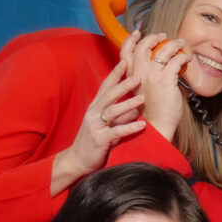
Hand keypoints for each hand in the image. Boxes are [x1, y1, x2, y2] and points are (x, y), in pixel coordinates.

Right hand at [50, 59, 144, 194]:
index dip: (115, 73)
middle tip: (139, 76)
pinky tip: (143, 125)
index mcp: (95, 107)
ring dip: (128, 104)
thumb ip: (120, 114)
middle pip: (109, 94)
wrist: (78, 160)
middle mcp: (94, 113)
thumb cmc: (95, 140)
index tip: (126, 61)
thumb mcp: (106, 124)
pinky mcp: (100, 140)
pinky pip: (116, 132)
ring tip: (142, 98)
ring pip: (112, 111)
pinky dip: (130, 127)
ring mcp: (95, 126)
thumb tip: (137, 105)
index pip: (106, 86)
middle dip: (123, 84)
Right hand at [125, 33, 190, 141]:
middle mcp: (138, 73)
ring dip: (173, 44)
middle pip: (143, 46)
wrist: (154, 128)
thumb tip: (158, 66)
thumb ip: (144, 78)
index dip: (131, 40)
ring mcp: (151, 76)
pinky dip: (183, 57)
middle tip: (163, 36)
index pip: (125, 52)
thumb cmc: (150, 113)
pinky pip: (176, 61)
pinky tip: (187, 59)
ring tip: (180, 44)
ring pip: (162, 50)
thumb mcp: (140, 92)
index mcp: (129, 76)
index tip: (137, 32)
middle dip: (154, 37)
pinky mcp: (165, 80)